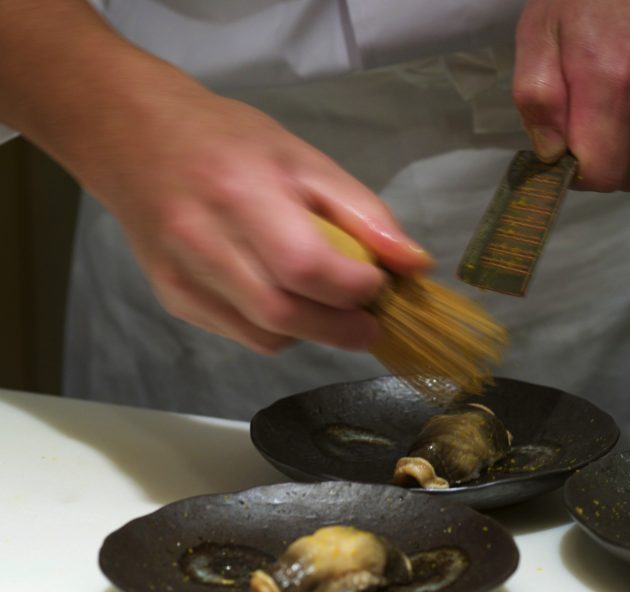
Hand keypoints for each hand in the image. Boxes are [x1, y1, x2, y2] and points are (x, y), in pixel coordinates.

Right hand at [71, 79, 431, 353]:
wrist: (133, 136)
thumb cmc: (229, 142)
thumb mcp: (304, 159)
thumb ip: (363, 213)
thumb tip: (414, 264)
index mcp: (242, 193)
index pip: (305, 266)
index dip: (354, 288)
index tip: (380, 284)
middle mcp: (203, 240)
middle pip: (285, 314)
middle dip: (342, 328)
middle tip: (370, 320)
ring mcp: (181, 275)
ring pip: (266, 335)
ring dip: (314, 332)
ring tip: (331, 305)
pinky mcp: (172, 298)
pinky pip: (243, 335)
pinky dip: (280, 330)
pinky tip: (288, 300)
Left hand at [513, 0, 629, 191]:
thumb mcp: (542, 29)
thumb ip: (537, 98)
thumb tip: (549, 153)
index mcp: (612, 80)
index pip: (598, 174)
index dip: (571, 171)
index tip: (559, 146)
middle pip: (621, 179)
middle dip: (593, 164)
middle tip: (578, 124)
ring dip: (619, 159)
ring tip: (605, 115)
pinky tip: (629, 116)